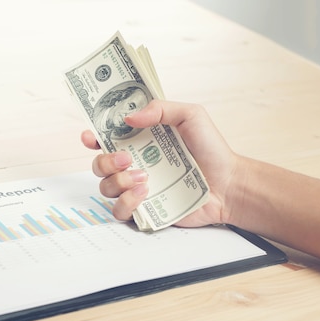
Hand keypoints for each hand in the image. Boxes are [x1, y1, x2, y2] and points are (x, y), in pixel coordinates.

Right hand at [82, 99, 238, 226]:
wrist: (228, 184)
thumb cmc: (211, 149)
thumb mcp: (190, 116)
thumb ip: (160, 109)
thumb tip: (128, 118)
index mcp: (139, 142)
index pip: (105, 139)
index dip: (92, 138)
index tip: (91, 137)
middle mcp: (133, 165)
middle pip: (98, 165)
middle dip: (105, 161)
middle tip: (127, 159)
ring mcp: (137, 189)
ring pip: (105, 188)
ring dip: (119, 181)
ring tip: (145, 178)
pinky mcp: (144, 210)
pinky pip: (119, 211)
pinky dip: (127, 202)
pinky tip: (145, 193)